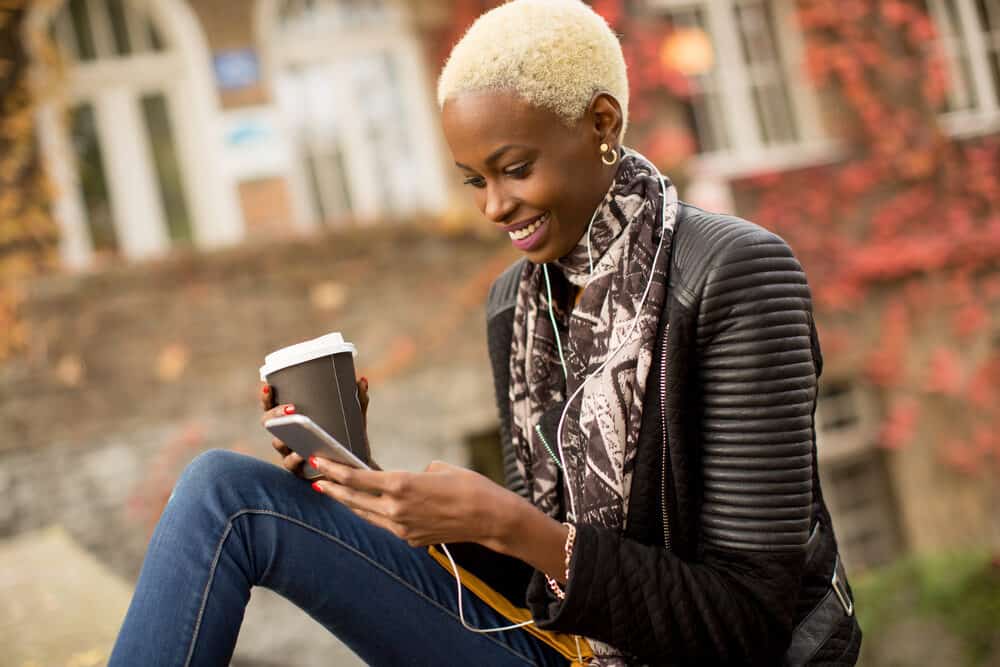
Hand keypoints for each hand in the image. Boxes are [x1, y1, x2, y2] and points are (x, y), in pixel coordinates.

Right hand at [260, 377, 370, 478]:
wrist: (357, 467)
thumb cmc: (349, 439)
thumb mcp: (354, 418)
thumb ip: (358, 400)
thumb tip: (361, 380)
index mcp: (294, 420)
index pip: (273, 406)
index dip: (266, 397)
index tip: (267, 386)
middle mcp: (287, 436)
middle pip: (269, 423)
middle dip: (276, 414)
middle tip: (292, 409)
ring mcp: (290, 453)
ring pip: (278, 443)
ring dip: (283, 437)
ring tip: (297, 430)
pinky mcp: (298, 470)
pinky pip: (291, 464)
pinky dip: (296, 458)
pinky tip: (304, 454)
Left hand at [309, 458, 520, 549]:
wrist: (490, 517)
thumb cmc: (469, 485)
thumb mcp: (438, 468)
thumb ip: (413, 474)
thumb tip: (402, 482)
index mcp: (401, 484)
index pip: (358, 477)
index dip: (335, 469)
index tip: (319, 460)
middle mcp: (396, 508)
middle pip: (354, 498)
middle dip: (333, 487)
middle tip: (316, 477)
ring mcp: (402, 528)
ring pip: (366, 514)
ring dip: (349, 503)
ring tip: (333, 492)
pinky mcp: (410, 539)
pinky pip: (385, 524)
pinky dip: (373, 514)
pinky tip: (367, 506)